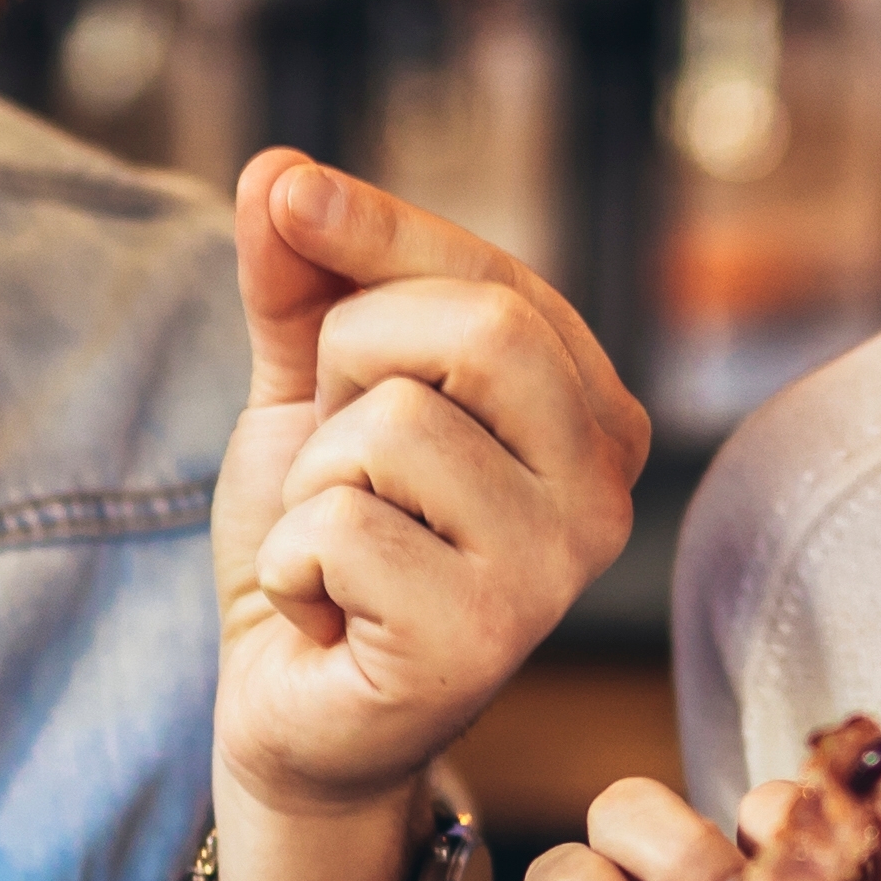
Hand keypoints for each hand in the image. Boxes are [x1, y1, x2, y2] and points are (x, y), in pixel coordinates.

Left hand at [209, 151, 646, 880]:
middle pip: (481, 327)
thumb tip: (275, 169)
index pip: (494, 275)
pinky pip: (344, 527)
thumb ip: (303, 286)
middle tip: (333, 448)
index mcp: (590, 413)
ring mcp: (554, 570)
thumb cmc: (324, 549)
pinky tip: (324, 610)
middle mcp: (605, 489)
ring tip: (334, 546)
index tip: (284, 190)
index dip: (378, 223)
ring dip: (313, 481)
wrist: (287, 710)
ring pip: (396, 428)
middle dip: (353, 359)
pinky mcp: (481, 642)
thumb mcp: (308, 397)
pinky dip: (293, 560)